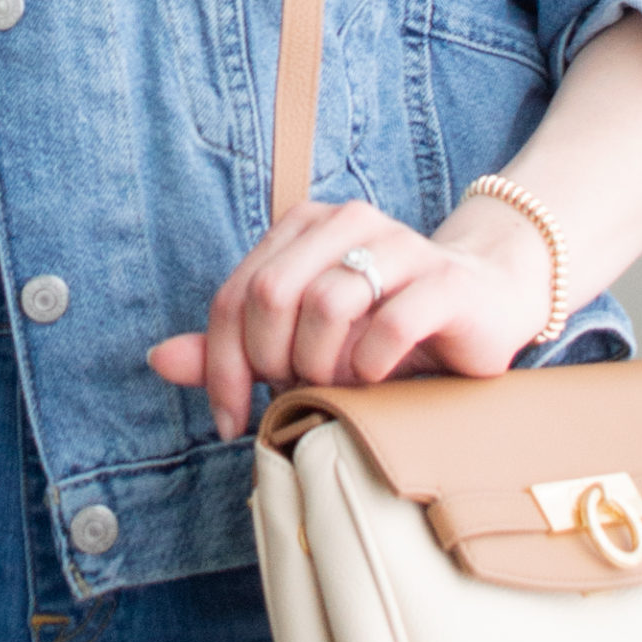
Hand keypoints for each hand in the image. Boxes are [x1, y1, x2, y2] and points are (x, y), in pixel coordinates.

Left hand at [146, 197, 552, 440]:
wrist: (484, 305)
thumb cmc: (382, 327)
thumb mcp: (302, 339)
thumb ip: (234, 348)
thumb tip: (157, 360)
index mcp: (303, 227)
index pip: (233, 296)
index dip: (220, 365)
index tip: (232, 419)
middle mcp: (347, 222)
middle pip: (271, 295)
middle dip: (273, 362)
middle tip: (297, 393)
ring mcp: (400, 245)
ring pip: (326, 307)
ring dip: (324, 366)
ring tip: (342, 384)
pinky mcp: (444, 281)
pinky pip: (388, 327)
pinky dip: (372, 366)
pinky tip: (379, 377)